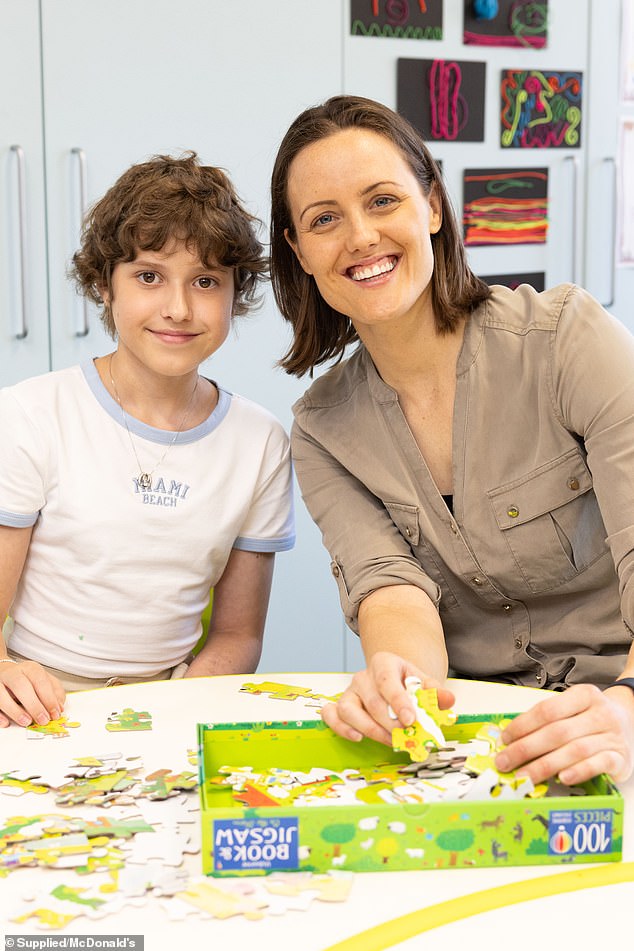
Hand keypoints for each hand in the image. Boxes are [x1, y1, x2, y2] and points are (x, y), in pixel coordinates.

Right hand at [0, 660, 64, 727]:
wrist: (4, 671)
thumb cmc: (27, 679)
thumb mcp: (45, 680)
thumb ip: (55, 691)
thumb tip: (59, 707)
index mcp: (30, 669)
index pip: (40, 681)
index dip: (49, 698)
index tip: (55, 713)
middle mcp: (12, 673)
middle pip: (21, 686)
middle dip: (34, 705)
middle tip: (43, 720)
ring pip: (2, 695)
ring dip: (15, 711)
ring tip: (27, 722)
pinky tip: (6, 722)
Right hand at [321, 651, 454, 745]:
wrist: (394, 680)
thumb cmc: (408, 684)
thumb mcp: (424, 682)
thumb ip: (436, 692)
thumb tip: (448, 701)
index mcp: (384, 663)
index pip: (388, 681)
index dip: (398, 701)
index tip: (411, 720)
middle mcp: (363, 676)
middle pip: (372, 701)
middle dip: (390, 723)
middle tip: (406, 737)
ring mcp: (350, 691)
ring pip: (348, 709)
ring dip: (370, 729)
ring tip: (390, 741)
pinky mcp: (340, 705)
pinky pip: (331, 715)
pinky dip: (340, 727)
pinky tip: (357, 737)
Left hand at [496, 683, 633, 784]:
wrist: (629, 723)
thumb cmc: (591, 718)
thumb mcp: (573, 709)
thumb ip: (548, 720)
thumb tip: (512, 740)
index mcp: (584, 695)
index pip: (547, 710)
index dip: (523, 725)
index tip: (505, 740)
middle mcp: (600, 713)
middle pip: (557, 732)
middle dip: (526, 749)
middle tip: (505, 762)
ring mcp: (612, 735)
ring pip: (574, 750)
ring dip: (545, 765)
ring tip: (524, 777)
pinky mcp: (621, 757)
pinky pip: (598, 765)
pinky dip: (579, 772)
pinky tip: (562, 779)